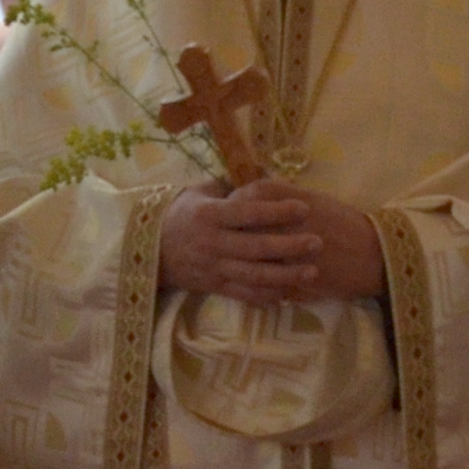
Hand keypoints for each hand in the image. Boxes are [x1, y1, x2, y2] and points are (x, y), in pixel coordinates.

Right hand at [155, 182, 384, 303]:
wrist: (151, 250)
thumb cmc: (181, 215)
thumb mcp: (199, 193)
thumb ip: (229, 186)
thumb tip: (262, 173)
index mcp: (210, 216)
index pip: (248, 213)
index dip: (277, 211)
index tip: (303, 209)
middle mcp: (212, 243)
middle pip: (256, 247)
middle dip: (289, 246)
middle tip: (318, 242)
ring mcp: (213, 268)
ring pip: (253, 275)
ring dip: (285, 275)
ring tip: (312, 272)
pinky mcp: (214, 287)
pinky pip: (243, 294)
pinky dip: (266, 296)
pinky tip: (289, 293)